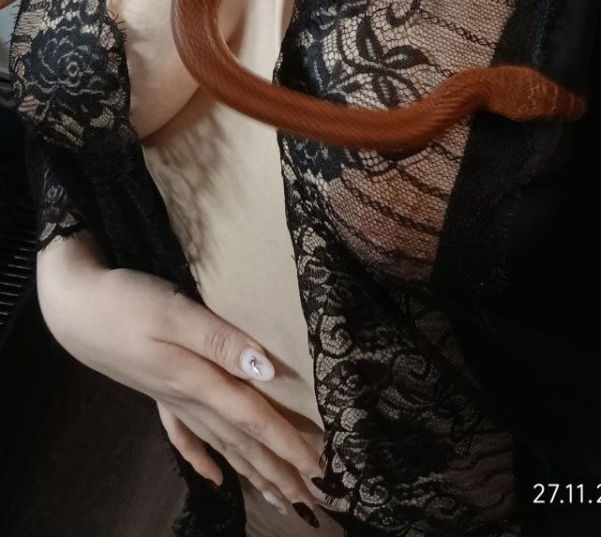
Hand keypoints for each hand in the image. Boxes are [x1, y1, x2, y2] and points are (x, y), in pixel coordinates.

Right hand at [39, 249, 323, 512]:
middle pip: (243, 443)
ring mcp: (171, 400)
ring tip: (281, 498)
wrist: (74, 308)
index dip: (290, 445)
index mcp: (199, 380)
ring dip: (252, 472)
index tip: (323, 471)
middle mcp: (189, 399)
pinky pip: (185, 436)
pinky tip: (215, 479)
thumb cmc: (127, 302)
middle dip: (280, 473)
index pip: (255, 420)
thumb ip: (222, 341)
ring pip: (221, 445)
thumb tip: (266, 370)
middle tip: (316, 500)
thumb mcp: (177, 313)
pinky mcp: (156, 391)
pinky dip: (202, 459)